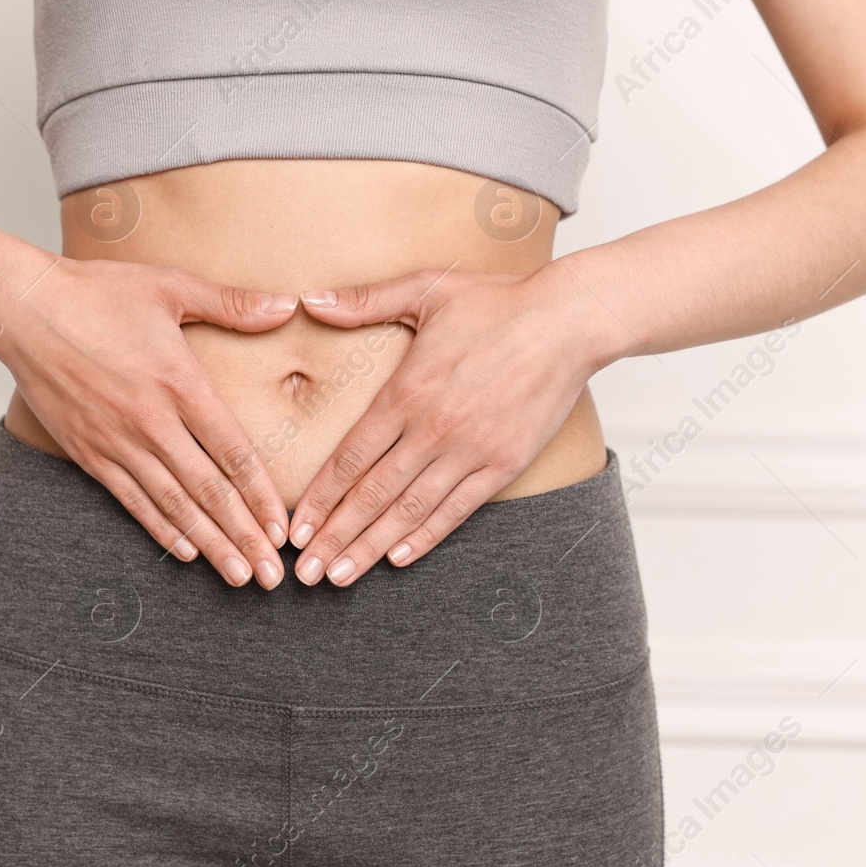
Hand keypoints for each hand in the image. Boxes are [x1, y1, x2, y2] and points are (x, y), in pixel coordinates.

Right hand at [0, 255, 295, 587]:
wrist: (21, 308)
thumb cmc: (96, 292)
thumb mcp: (170, 287)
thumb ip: (232, 304)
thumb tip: (288, 307)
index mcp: (180, 382)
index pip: (232, 452)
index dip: (261, 496)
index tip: (283, 528)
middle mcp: (151, 421)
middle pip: (208, 491)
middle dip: (243, 537)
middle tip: (271, 576)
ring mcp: (117, 441)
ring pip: (173, 505)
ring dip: (209, 545)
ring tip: (238, 576)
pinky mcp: (88, 452)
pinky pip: (132, 500)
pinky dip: (161, 529)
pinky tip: (187, 552)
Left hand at [286, 261, 603, 585]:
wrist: (569, 321)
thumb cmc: (498, 302)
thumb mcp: (425, 290)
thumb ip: (364, 301)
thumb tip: (310, 300)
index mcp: (407, 392)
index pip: (350, 457)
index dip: (320, 498)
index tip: (296, 527)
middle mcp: (433, 429)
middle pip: (371, 494)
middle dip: (335, 536)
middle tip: (306, 572)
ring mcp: (470, 450)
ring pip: (409, 510)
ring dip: (371, 547)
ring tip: (340, 576)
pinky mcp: (504, 463)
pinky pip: (457, 509)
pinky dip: (426, 536)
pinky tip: (399, 557)